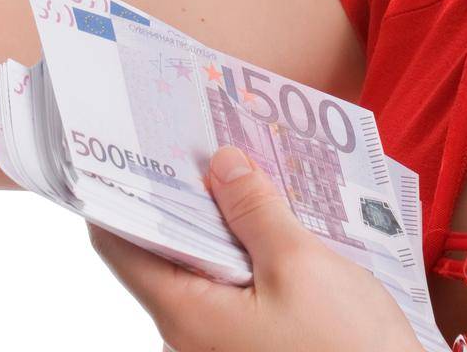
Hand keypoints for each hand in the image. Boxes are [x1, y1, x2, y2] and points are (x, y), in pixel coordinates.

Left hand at [87, 145, 424, 351]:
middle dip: (183, 192)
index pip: (120, 245)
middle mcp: (190, 335)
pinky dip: (245, 249)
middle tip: (198, 136)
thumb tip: (221, 165)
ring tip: (240, 163)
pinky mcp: (251, 345)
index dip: (121, 189)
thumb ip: (255, 210)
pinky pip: (234, 287)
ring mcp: (220, 345)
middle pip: (164, 250)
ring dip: (221, 219)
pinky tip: (270, 214)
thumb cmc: (346, 350)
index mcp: (185, 315)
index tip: (131, 140)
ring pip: (203, 267)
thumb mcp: (300, 266)